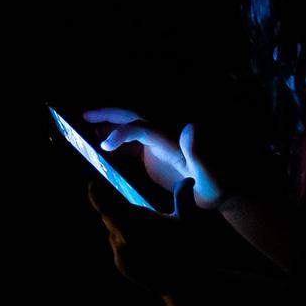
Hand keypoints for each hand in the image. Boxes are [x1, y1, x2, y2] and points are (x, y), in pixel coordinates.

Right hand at [81, 108, 227, 211]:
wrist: (219, 190)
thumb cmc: (216, 185)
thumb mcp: (210, 173)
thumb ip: (200, 152)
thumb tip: (191, 126)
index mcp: (172, 139)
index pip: (143, 127)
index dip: (122, 133)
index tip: (104, 145)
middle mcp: (163, 136)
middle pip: (133, 117)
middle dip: (109, 115)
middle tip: (85, 116)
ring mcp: (158, 144)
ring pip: (130, 128)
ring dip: (109, 127)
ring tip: (87, 130)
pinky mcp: (155, 154)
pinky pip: (132, 144)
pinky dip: (116, 143)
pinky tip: (102, 149)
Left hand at [88, 173, 200, 293]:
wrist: (182, 283)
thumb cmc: (186, 248)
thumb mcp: (187, 221)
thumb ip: (183, 198)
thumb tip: (188, 179)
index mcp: (134, 224)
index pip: (107, 206)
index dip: (97, 195)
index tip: (92, 185)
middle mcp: (121, 239)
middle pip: (110, 218)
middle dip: (118, 212)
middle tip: (134, 212)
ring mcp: (119, 254)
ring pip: (114, 233)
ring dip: (124, 229)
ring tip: (148, 236)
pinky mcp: (120, 265)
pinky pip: (119, 248)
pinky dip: (127, 244)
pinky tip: (147, 249)